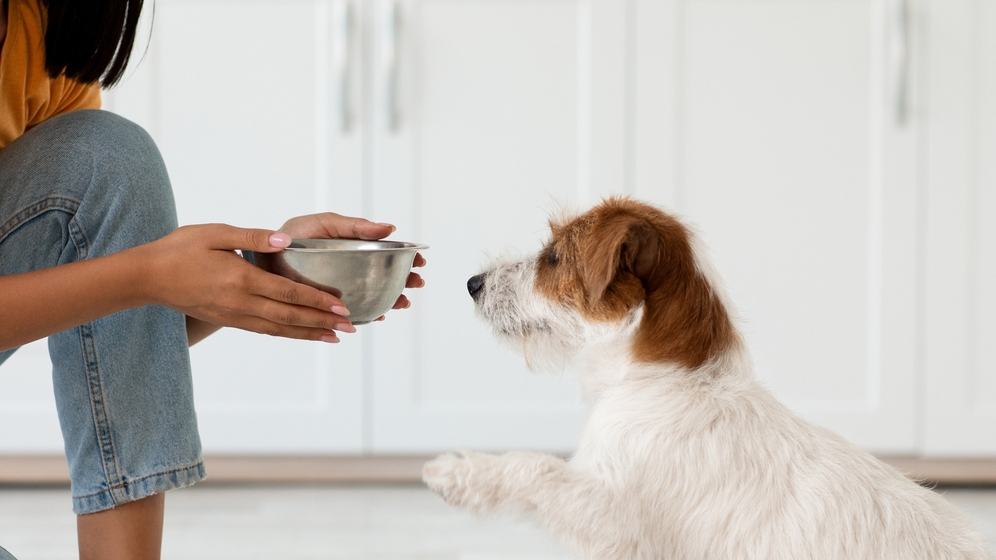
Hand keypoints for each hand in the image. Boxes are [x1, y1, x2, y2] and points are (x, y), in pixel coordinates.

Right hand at [140, 223, 352, 342]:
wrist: (147, 277)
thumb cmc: (181, 248)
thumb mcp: (216, 233)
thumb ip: (253, 237)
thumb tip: (285, 240)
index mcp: (241, 278)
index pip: (288, 293)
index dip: (317, 300)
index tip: (341, 305)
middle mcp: (240, 302)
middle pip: (289, 317)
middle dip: (322, 322)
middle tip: (350, 326)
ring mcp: (234, 315)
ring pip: (279, 329)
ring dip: (309, 334)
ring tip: (334, 338)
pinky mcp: (227, 320)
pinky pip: (264, 331)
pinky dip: (287, 335)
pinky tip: (302, 335)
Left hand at [279, 212, 425, 319]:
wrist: (264, 257)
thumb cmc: (294, 235)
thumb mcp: (325, 224)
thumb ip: (355, 226)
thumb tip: (390, 228)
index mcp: (355, 246)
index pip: (388, 252)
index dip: (405, 256)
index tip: (419, 260)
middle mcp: (352, 268)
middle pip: (387, 276)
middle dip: (405, 281)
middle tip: (416, 283)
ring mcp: (344, 287)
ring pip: (376, 295)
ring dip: (393, 299)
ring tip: (402, 303)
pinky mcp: (331, 305)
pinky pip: (355, 312)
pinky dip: (369, 314)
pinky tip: (378, 315)